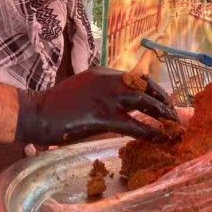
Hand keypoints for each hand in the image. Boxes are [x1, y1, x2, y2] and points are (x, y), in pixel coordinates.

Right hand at [16, 67, 177, 145]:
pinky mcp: (102, 116)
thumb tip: (123, 106)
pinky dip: (150, 132)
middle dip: (163, 100)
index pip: (137, 78)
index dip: (154, 89)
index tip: (164, 99)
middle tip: (174, 113)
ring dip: (161, 114)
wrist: (37, 112)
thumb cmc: (57, 105)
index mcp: (104, 73)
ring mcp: (106, 97)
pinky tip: (161, 139)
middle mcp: (108, 80)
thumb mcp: (84, 89)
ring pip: (143, 103)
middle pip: (145, 87)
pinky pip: (134, 125)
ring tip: (173, 125)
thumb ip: (103, 93)